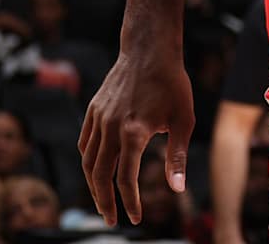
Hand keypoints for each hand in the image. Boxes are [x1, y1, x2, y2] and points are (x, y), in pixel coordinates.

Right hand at [79, 47, 194, 225]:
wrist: (149, 49)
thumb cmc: (172, 83)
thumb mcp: (183, 121)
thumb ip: (178, 157)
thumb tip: (177, 189)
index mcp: (134, 133)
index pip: (125, 179)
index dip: (130, 202)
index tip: (136, 218)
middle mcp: (111, 128)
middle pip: (99, 175)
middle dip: (104, 202)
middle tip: (111, 220)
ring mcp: (99, 118)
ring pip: (87, 161)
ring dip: (93, 185)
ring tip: (102, 201)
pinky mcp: (93, 110)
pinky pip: (84, 142)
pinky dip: (87, 161)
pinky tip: (95, 171)